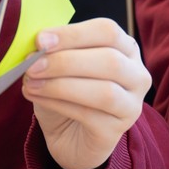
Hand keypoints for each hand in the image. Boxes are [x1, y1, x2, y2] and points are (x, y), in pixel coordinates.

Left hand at [21, 18, 151, 168]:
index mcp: (126, 49)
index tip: (40, 40)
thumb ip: (55, 51)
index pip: (108, 32)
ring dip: (61, 85)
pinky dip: (58, 103)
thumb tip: (38, 45)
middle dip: (65, 61)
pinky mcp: (116, 130)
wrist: (69, 136)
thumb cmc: (66, 94)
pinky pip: (89, 115)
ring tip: (31, 83)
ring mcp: (132, 105)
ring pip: (105, 91)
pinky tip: (37, 97)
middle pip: (110, 60)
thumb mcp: (60, 65)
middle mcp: (137, 75)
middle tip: (32, 65)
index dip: (73, 34)